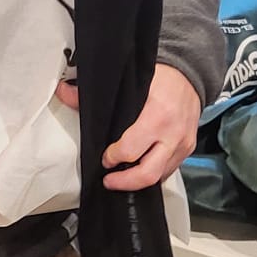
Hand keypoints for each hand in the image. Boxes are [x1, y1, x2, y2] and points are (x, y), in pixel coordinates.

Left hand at [55, 62, 200, 189]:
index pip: (130, 149)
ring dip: (138, 180)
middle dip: (124, 181)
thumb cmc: (162, 77)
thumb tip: (66, 92)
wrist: (190, 75)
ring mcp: (182, 144)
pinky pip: (169, 170)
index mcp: (157, 115)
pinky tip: (140, 169)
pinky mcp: (188, 149)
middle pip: (147, 173)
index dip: (113, 157)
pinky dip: (153, 173)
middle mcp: (172, 133)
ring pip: (159, 176)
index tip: (105, 158)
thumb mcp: (130, 81)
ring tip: (122, 177)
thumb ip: (98, 93)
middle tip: (109, 180)